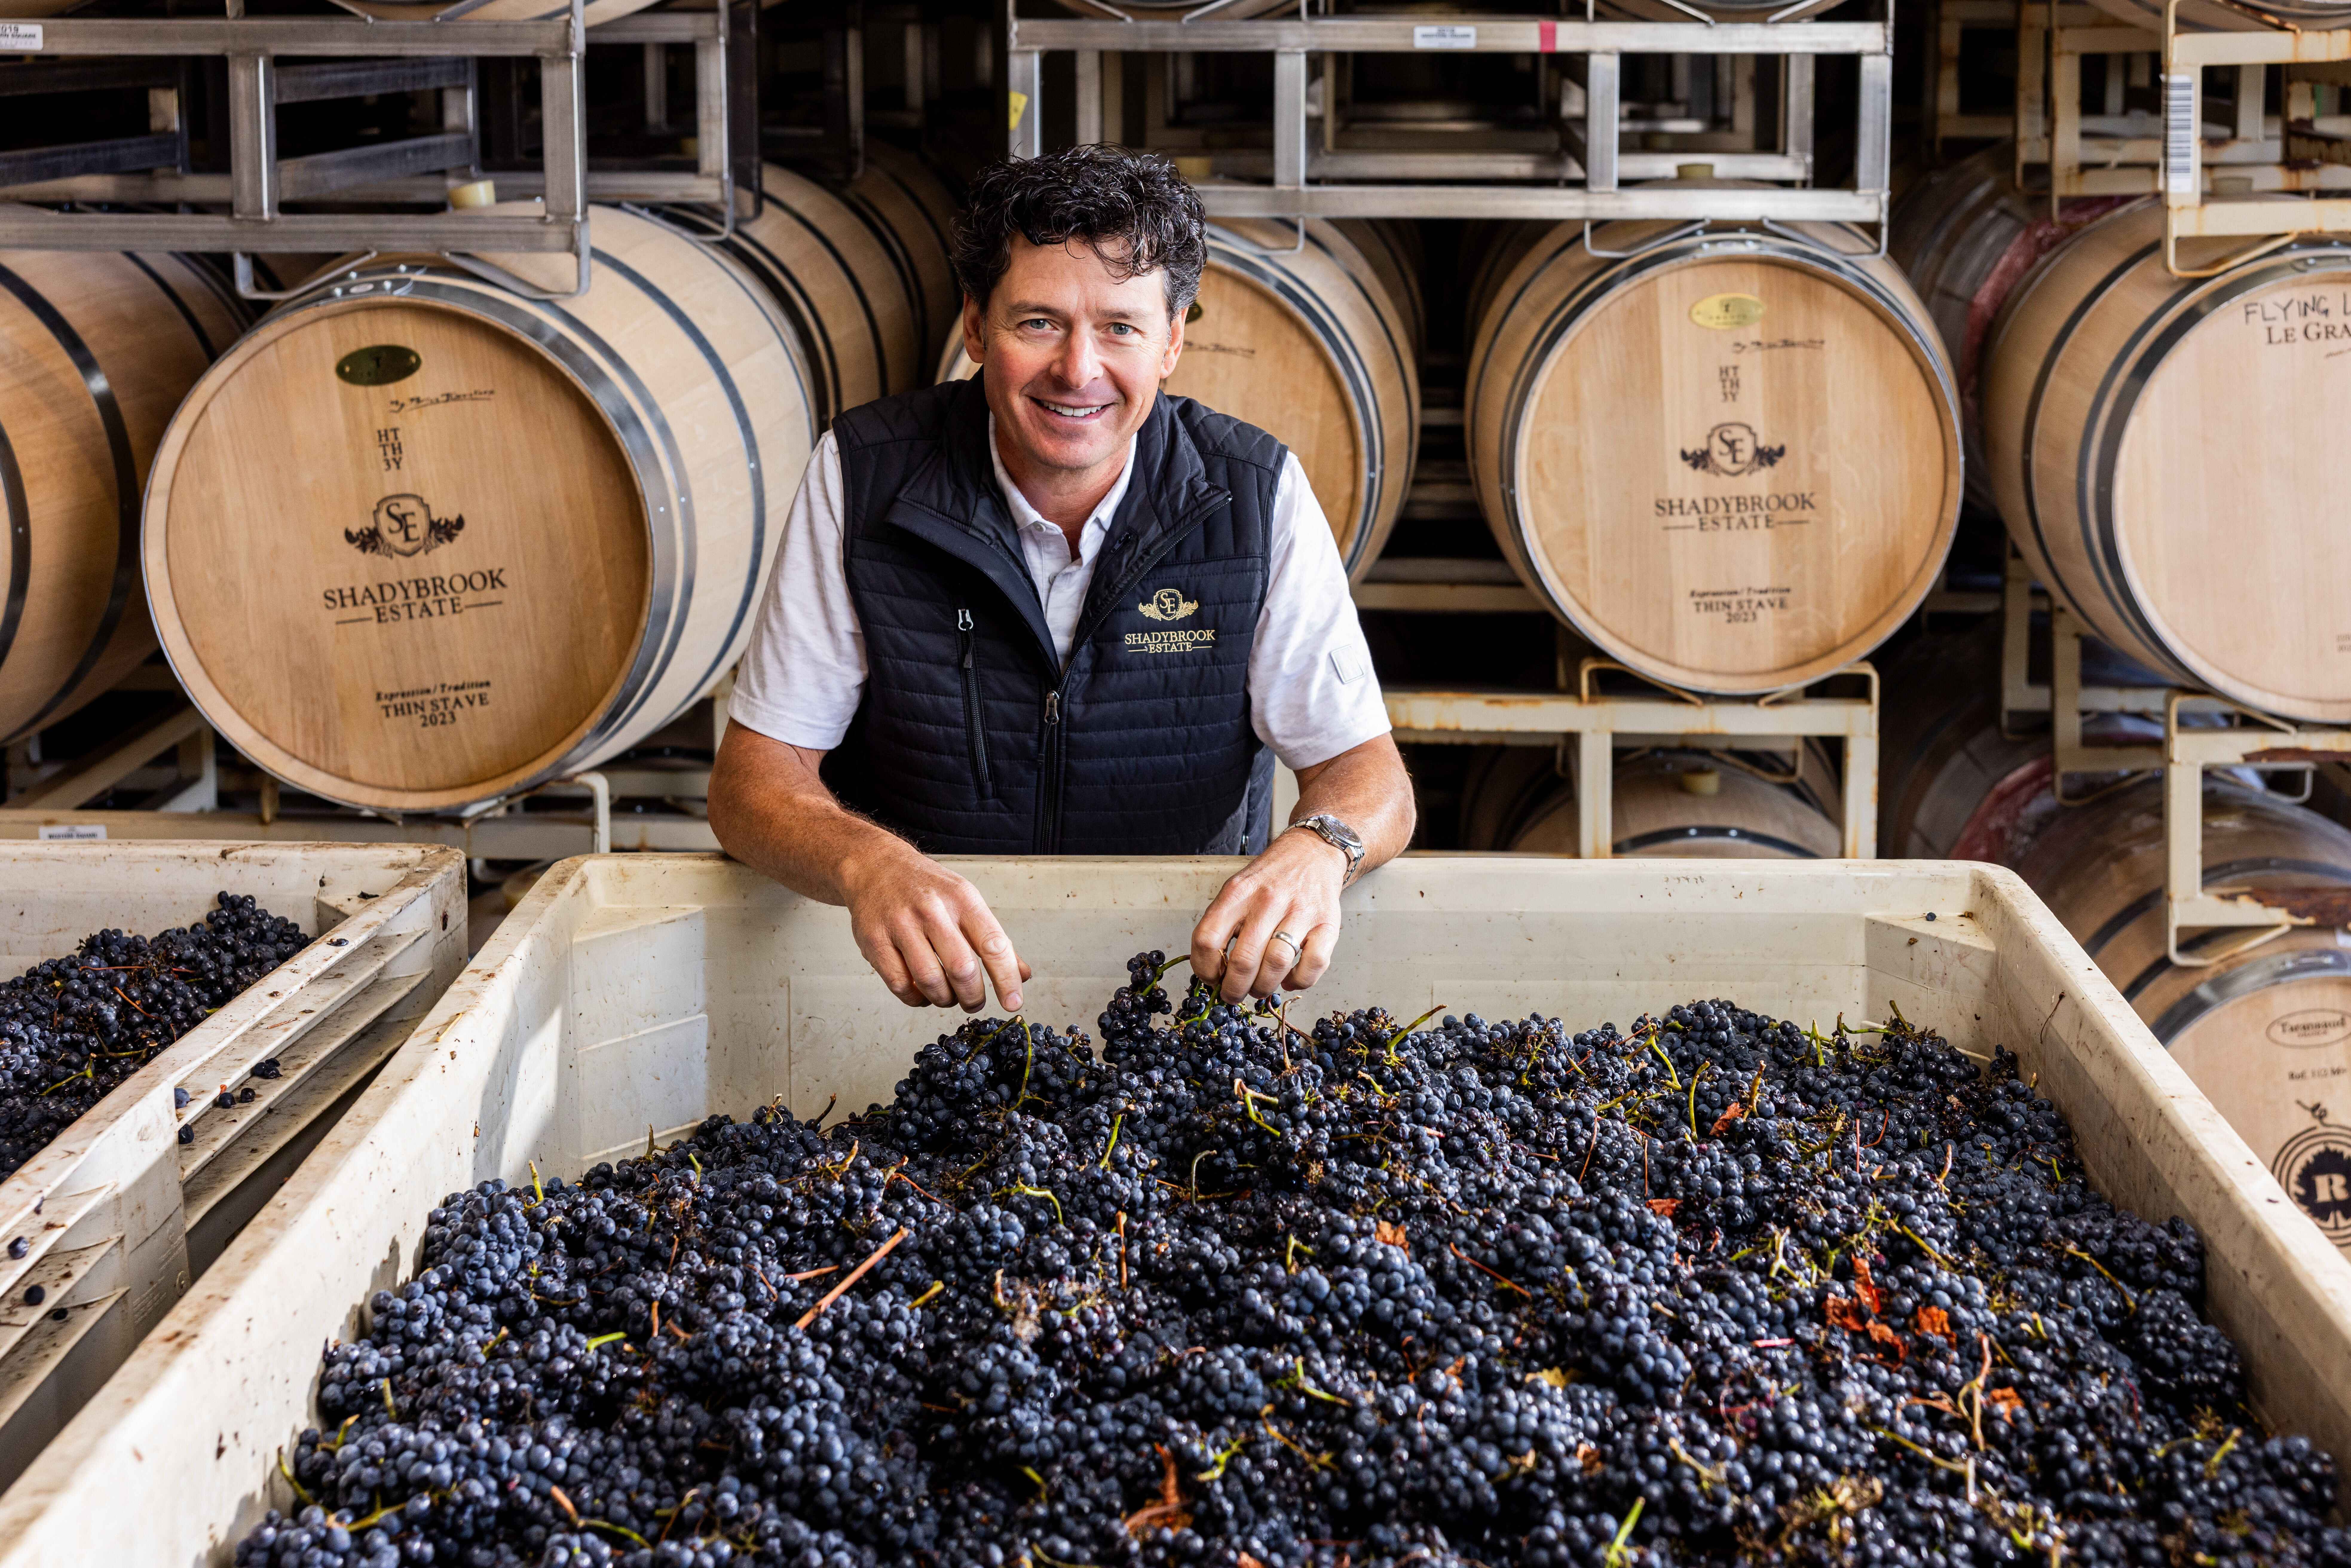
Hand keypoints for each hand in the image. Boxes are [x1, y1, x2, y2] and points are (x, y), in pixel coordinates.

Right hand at [841, 845, 1029, 1012]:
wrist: (875, 865)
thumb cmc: (928, 888)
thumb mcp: (966, 901)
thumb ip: (993, 938)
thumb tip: (1022, 975)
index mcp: (962, 898)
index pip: (993, 944)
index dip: (1007, 979)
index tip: (1013, 1002)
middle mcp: (932, 909)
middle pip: (962, 969)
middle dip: (973, 997)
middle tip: (974, 1002)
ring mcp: (900, 925)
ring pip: (931, 982)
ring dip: (945, 1000)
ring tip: (948, 996)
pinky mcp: (874, 941)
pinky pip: (901, 986)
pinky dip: (916, 999)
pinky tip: (922, 991)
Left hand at [1190, 828, 1347, 1003]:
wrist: (1313, 852)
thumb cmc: (1271, 878)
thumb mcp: (1238, 889)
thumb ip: (1223, 923)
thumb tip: (1214, 971)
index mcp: (1238, 893)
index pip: (1208, 939)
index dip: (1204, 968)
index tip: (1211, 979)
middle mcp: (1268, 900)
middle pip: (1243, 960)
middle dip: (1234, 989)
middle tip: (1234, 995)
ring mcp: (1300, 911)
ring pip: (1276, 964)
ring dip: (1263, 987)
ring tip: (1259, 989)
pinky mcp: (1328, 923)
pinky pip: (1313, 965)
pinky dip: (1298, 981)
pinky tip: (1288, 979)